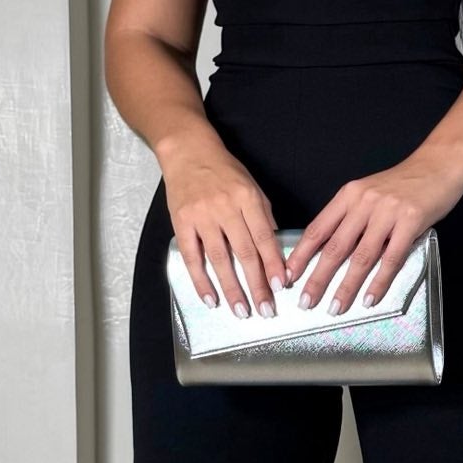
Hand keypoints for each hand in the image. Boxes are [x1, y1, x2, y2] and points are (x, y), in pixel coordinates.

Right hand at [161, 136, 286, 319]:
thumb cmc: (223, 170)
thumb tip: (273, 247)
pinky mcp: (181, 223)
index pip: (264, 237)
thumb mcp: (251, 185)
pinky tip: (211, 298)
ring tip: (242, 311)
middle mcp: (225, 208)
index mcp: (248, 198)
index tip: (280, 286)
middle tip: (265, 309)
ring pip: (219, 259)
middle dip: (257, 285)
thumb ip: (263, 215)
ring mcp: (202, 216)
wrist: (187, 151)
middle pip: (245, 253)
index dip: (273, 264)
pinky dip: (201, 280)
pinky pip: (192, 257)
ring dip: (231, 288)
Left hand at [284, 148, 462, 314]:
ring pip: (361, 257)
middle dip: (317, 278)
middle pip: (334, 247)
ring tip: (335, 307)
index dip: (301, 255)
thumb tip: (332, 251)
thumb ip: (351, 217)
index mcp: (349, 195)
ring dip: (346, 286)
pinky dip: (379, 282)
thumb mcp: (369, 193)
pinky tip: (370, 298)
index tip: (289, 275)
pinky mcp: (411, 221)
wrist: (439, 164)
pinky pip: (391, 258)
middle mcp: (364, 202)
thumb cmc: (404, 182)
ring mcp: (388, 212)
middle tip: (306, 301)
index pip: (318, 229)